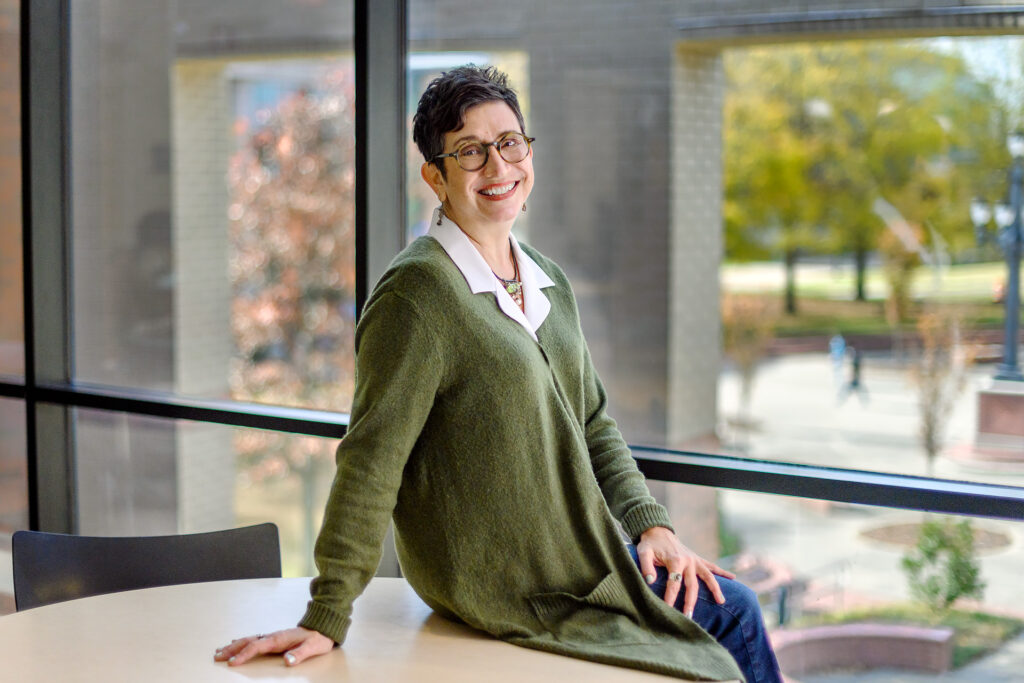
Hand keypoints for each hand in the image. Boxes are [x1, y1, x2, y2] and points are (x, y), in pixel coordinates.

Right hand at [214, 627, 334, 666]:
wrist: (323, 626)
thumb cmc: (318, 638)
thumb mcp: (313, 647)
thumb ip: (300, 654)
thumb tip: (287, 661)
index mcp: (279, 639)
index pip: (257, 647)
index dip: (244, 655)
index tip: (232, 662)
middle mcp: (273, 636)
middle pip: (248, 642)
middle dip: (232, 649)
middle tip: (216, 657)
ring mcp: (273, 636)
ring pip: (249, 640)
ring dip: (233, 645)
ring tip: (219, 651)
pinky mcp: (274, 637)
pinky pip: (254, 639)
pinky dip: (242, 642)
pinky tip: (235, 643)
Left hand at [636, 526, 735, 618]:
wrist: (658, 531)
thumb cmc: (650, 544)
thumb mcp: (643, 552)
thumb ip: (646, 566)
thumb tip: (650, 581)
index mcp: (675, 560)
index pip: (674, 582)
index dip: (670, 597)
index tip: (667, 609)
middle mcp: (688, 560)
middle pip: (692, 584)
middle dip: (690, 601)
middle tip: (689, 617)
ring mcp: (695, 559)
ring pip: (708, 576)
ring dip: (715, 589)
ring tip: (721, 602)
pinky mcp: (697, 558)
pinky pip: (712, 566)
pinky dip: (722, 572)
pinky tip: (733, 578)